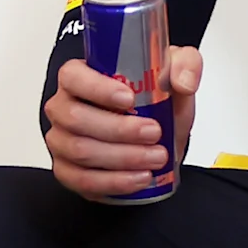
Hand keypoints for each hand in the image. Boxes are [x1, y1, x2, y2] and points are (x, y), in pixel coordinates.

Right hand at [46, 48, 197, 201]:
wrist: (158, 139)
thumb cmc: (155, 103)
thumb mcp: (176, 76)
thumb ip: (185, 66)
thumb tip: (183, 82)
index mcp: (80, 77)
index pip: (73, 77)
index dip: (97, 88)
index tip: (129, 98)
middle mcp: (65, 107)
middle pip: (76, 118)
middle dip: (119, 129)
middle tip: (154, 132)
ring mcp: (62, 141)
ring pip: (81, 151)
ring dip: (123, 157)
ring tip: (155, 157)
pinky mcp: (68, 171)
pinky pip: (83, 180)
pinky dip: (115, 181)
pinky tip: (140, 177)